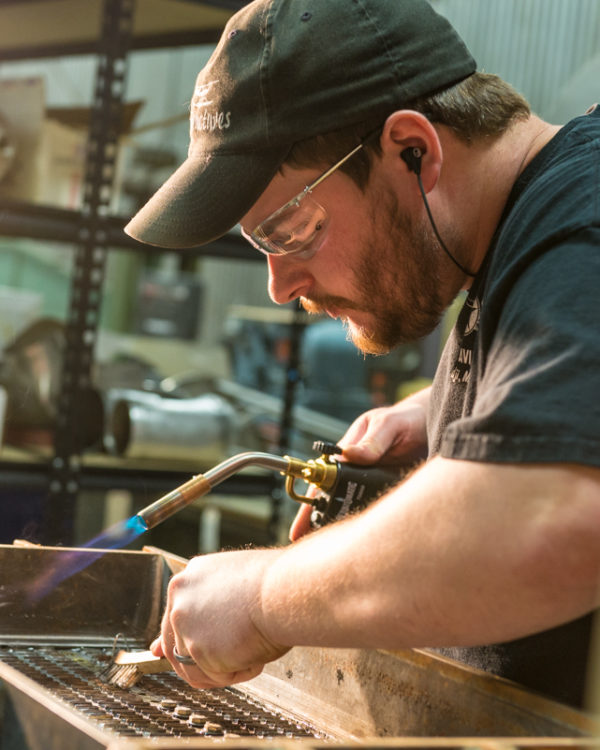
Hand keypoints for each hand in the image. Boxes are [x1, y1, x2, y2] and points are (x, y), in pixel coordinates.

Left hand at [150, 548, 288, 687]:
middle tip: (234, 658)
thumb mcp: (236, 586)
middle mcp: (179, 596)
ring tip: (254, 648)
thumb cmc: (275, 586)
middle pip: (177, 646)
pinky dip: (238, 673)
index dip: (187, 639)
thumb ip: (211, 605)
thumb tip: (191, 635)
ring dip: (226, 667)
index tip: (187, 652)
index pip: (175, 617)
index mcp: (190, 577)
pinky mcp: (196, 648)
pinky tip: (256, 654)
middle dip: (204, 661)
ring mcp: (184, 622)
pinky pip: (216, 677)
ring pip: (197, 667)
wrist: (285, 590)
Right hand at [289, 395, 428, 541]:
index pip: (321, 481)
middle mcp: (356, 471)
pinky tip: (367, 547)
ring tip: (334, 556)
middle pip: (331, 502)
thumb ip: (373, 441)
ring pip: (352, 511)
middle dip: (318, 524)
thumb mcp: (390, 425)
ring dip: (343, 530)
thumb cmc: (406, 420)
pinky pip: (375, 514)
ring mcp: (372, 485)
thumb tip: (349, 455)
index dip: (309, 505)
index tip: (300, 527)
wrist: (434, 424)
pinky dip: (368, 529)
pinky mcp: (390, 494)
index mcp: (347, 453)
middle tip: (308, 549)